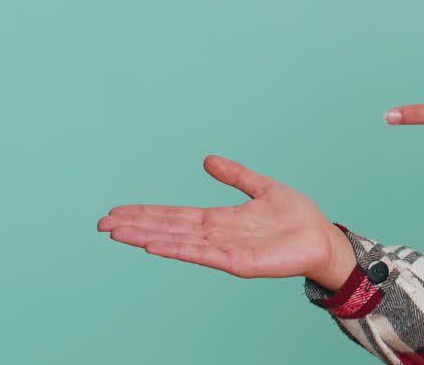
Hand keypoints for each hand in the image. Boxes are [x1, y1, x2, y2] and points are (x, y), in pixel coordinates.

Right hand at [96, 155, 355, 288]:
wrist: (321, 238)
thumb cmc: (295, 218)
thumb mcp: (262, 187)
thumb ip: (235, 176)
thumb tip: (207, 160)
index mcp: (220, 220)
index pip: (175, 216)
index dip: (146, 213)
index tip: (117, 211)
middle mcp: (216, 235)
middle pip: (168, 229)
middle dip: (136, 226)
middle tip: (102, 224)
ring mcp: (226, 250)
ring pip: (179, 242)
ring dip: (148, 238)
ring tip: (119, 234)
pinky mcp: (239, 262)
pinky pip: (205, 256)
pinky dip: (180, 250)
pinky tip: (156, 246)